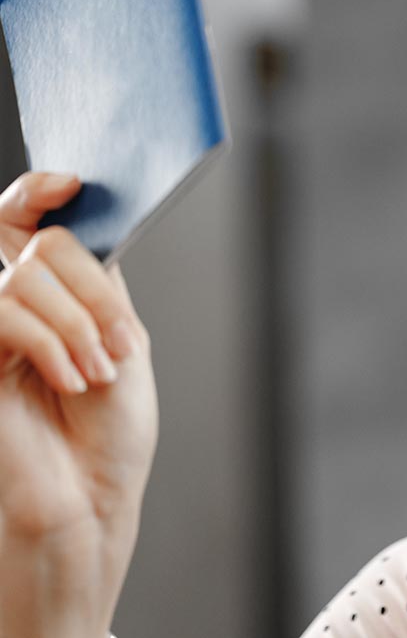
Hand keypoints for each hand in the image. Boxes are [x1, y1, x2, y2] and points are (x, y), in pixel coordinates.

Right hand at [0, 171, 157, 637]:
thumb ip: (95, 281)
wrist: (90, 498)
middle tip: (117, 343)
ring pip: (26, 276)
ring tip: (99, 373)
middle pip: (37, 242)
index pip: (25, 219)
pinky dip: (52, 341)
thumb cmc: (110, 430)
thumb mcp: (121, 338)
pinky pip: (4, 313)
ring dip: (79, 322)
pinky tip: (73, 379)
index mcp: (57, 293)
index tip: (68, 183)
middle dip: (91, 288)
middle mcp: (17, 305)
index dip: (37, 190)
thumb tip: (74, 223)